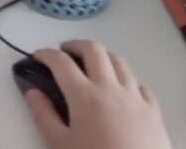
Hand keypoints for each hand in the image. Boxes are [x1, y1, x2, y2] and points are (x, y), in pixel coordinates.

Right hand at [25, 40, 171, 148]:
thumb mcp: (59, 144)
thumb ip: (44, 115)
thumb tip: (32, 91)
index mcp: (84, 95)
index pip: (61, 63)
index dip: (46, 54)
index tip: (38, 56)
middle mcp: (110, 87)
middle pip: (94, 51)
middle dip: (76, 45)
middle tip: (65, 52)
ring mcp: (135, 97)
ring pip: (120, 62)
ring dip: (102, 56)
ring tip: (93, 64)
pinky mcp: (153, 110)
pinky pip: (139, 85)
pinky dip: (127, 81)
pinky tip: (122, 91)